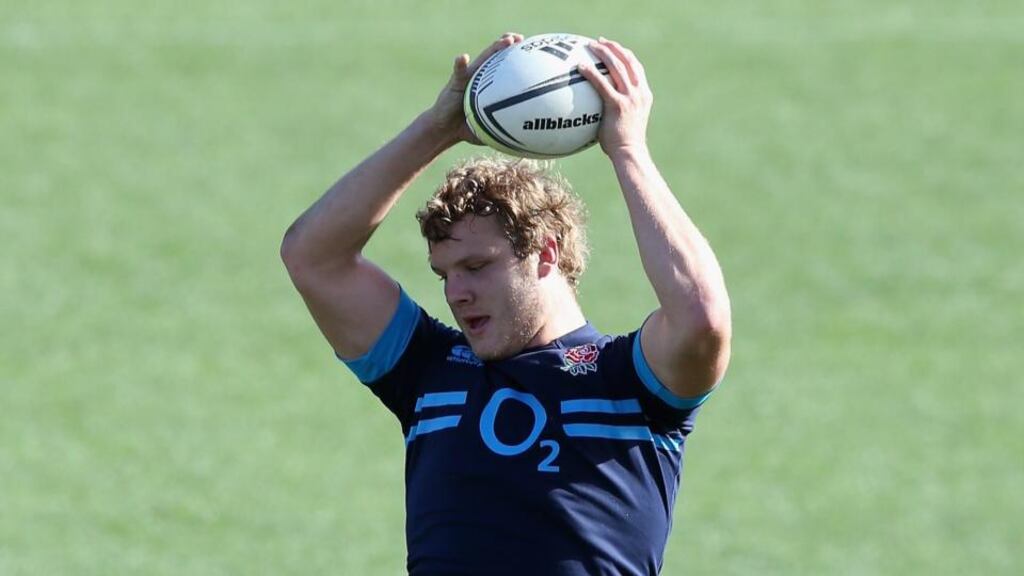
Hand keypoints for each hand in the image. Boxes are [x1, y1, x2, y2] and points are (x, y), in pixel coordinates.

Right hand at [426, 33, 523, 144]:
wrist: (446, 130)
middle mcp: (480, 77)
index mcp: (490, 86)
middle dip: (508, 45)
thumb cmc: (469, 129)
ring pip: (482, 60)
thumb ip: (506, 130)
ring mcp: (467, 78)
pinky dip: (459, 65)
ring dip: (493, 49)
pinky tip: (461, 57)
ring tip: (504, 41)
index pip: (504, 67)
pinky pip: (458, 73)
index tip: (532, 49)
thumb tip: (528, 141)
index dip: (517, 57)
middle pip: (496, 57)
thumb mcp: (492, 130)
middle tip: (520, 39)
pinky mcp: (454, 83)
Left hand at [578, 38, 652, 157]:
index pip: (637, 68)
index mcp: (644, 95)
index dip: (625, 54)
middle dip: (614, 47)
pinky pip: (602, 84)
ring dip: (603, 53)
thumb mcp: (624, 123)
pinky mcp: (618, 104)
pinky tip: (580, 67)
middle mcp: (639, 92)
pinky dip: (591, 73)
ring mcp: (630, 97)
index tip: (614, 48)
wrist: (630, 153)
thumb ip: (616, 111)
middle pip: (628, 61)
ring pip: (617, 66)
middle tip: (599, 41)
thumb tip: (596, 109)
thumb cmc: (623, 145)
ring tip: (590, 46)